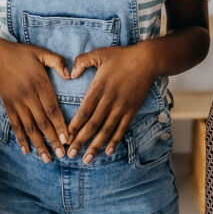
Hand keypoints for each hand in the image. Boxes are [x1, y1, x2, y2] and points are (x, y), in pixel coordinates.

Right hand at [0, 38, 70, 160]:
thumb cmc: (22, 54)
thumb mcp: (41, 53)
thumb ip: (58, 62)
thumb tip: (71, 74)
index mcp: (39, 83)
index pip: (52, 109)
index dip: (60, 125)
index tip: (68, 139)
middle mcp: (28, 96)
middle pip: (42, 122)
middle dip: (53, 140)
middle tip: (62, 155)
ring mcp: (16, 102)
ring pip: (29, 127)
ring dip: (39, 144)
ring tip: (47, 158)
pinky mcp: (8, 105)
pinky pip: (15, 125)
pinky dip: (21, 139)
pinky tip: (27, 151)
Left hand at [66, 44, 157, 162]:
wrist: (147, 60)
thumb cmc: (121, 56)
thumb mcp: (99, 53)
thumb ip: (82, 61)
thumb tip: (70, 74)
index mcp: (98, 87)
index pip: (83, 111)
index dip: (73, 126)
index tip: (65, 138)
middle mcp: (109, 100)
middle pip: (92, 125)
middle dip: (80, 141)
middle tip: (70, 155)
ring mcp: (121, 107)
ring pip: (106, 130)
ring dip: (96, 146)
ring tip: (87, 159)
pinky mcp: (132, 110)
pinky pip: (122, 129)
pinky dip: (115, 141)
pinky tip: (108, 151)